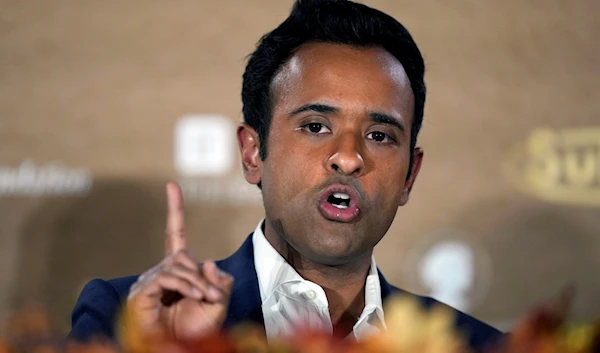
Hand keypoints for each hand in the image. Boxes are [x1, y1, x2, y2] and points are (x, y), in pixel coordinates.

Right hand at [126, 182, 233, 339]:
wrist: (178, 350)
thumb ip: (221, 282)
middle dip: (201, 275)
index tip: (171, 186)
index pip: (175, 234)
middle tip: (214, 296)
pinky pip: (165, 278)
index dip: (175, 210)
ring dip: (195, 283)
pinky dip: (184, 286)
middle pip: (181, 257)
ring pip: (175, 267)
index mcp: (178, 271)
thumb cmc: (196, 332)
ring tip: (207, 299)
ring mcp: (148, 284)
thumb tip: (207, 263)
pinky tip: (195, 297)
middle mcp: (160, 273)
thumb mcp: (219, 304)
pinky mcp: (140, 295)